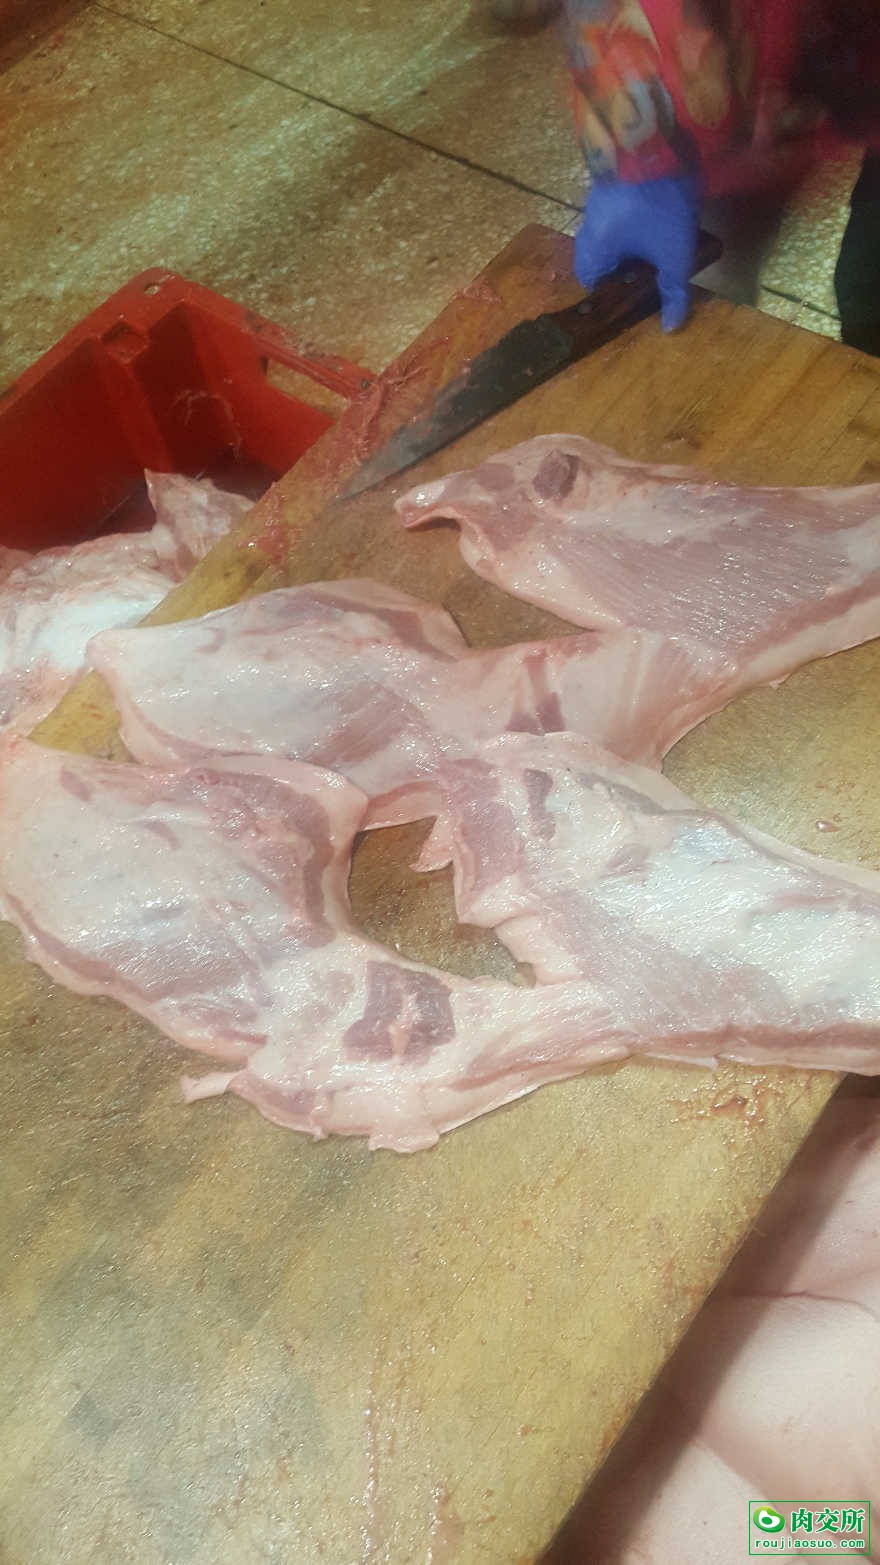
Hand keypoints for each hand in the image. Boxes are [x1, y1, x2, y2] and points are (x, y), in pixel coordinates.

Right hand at [574, 173, 701, 331]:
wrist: (664, 139)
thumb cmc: (662, 206)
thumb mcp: (674, 254)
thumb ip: (672, 291)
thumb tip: (671, 328)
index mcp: (595, 245)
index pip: (589, 278)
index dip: (608, 288)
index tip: (630, 289)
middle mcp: (590, 222)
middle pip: (597, 254)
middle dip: (619, 264)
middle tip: (646, 269)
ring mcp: (600, 195)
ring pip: (608, 229)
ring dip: (627, 239)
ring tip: (655, 242)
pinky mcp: (615, 175)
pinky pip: (617, 208)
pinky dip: (632, 217)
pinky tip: (655, 215)